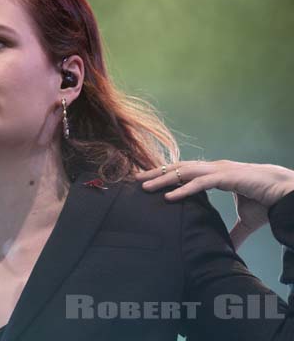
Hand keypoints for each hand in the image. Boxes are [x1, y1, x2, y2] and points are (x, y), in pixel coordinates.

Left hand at [135, 160, 293, 249]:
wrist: (286, 193)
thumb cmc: (267, 201)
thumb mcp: (246, 219)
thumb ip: (234, 231)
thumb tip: (228, 247)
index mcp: (215, 173)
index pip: (184, 171)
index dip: (166, 174)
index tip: (148, 179)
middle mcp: (214, 168)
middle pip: (178, 168)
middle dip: (156, 173)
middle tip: (136, 179)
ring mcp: (219, 170)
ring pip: (184, 173)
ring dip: (163, 179)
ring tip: (144, 187)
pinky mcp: (227, 177)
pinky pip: (199, 183)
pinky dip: (182, 190)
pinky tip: (168, 197)